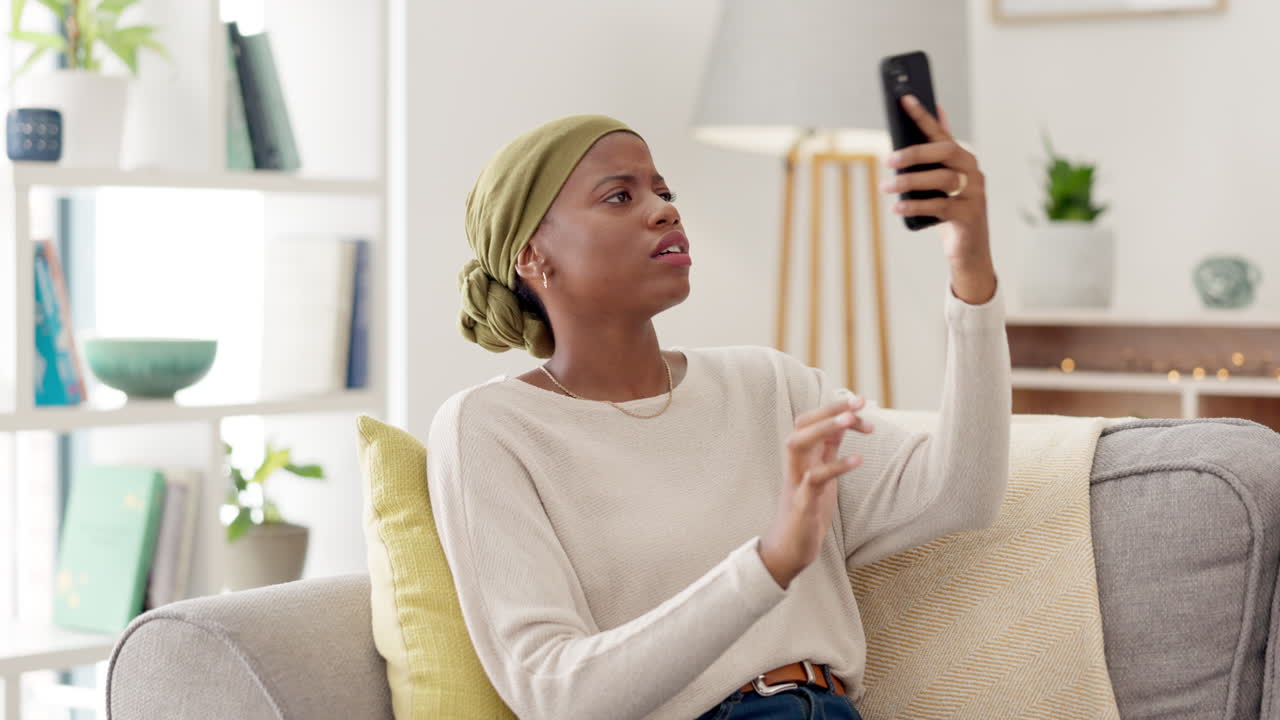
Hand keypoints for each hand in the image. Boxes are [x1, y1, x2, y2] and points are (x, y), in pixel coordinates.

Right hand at [759, 395, 872, 588]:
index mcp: (802, 457)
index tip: (861, 401)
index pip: (812, 421)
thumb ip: (828, 449)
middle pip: (802, 425)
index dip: (835, 408)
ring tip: (851, 420)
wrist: (789, 550)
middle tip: (857, 403)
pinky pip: (814, 479)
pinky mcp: (802, 504)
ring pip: (798, 444)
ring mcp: (796, 482)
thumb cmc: (808, 510)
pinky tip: (858, 460)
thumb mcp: (822, 473)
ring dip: (824, 429)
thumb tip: (844, 422)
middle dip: (828, 410)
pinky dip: (835, 467)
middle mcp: (795, 465)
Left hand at [879, 95, 995, 303]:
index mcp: (962, 159)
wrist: (968, 250)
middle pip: (946, 152)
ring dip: (910, 182)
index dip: (923, 115)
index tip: (905, 99)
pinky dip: (916, 205)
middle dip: (915, 153)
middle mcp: (973, 171)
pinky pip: (940, 206)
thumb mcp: (937, 184)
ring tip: (885, 187)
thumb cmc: (948, 212)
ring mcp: (974, 193)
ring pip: (943, 179)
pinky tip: (897, 207)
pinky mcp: (970, 215)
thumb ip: (930, 158)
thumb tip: (925, 123)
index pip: (941, 132)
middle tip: (887, 160)